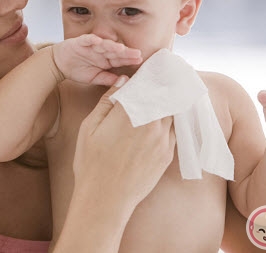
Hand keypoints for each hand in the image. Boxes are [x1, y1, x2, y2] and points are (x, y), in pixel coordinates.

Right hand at [51, 34, 141, 85]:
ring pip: (103, 44)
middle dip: (125, 52)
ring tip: (120, 48)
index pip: (120, 60)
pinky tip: (98, 41)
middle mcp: (101, 51)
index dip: (129, 59)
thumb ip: (108, 79)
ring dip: (111, 46)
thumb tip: (124, 82)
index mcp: (106, 60)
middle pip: (115, 51)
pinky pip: (87, 40)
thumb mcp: (94, 78)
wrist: (58, 64)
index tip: (140, 61)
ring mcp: (91, 46)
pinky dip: (92, 40)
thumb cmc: (78, 70)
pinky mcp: (79, 42)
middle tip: (137, 53)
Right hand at [73, 76, 175, 208]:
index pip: (148, 83)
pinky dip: (173, 120)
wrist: (105, 199)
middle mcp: (152, 124)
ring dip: (171, 102)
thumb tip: (123, 81)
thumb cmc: (91, 163)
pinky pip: (175, 130)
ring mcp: (163, 141)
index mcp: (130, 112)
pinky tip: (167, 117)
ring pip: (173, 112)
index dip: (152, 72)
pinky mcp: (167, 155)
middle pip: (166, 95)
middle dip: (166, 85)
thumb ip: (108, 101)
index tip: (155, 65)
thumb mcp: (90, 127)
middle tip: (168, 73)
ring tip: (169, 92)